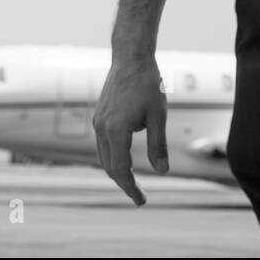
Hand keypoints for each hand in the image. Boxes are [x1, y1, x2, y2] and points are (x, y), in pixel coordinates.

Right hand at [93, 54, 168, 204]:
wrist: (130, 57)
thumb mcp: (158, 115)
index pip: (120, 170)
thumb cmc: (148, 84)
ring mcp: (98, 121)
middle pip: (109, 167)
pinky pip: (102, 144)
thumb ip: (158, 145)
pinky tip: (123, 158)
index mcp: (116, 130)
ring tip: (132, 181)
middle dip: (124, 183)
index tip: (141, 201)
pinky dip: (111, 157)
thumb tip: (162, 171)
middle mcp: (102, 128)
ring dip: (116, 171)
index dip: (131, 188)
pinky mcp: (99, 115)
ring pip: (103, 156)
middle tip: (140, 196)